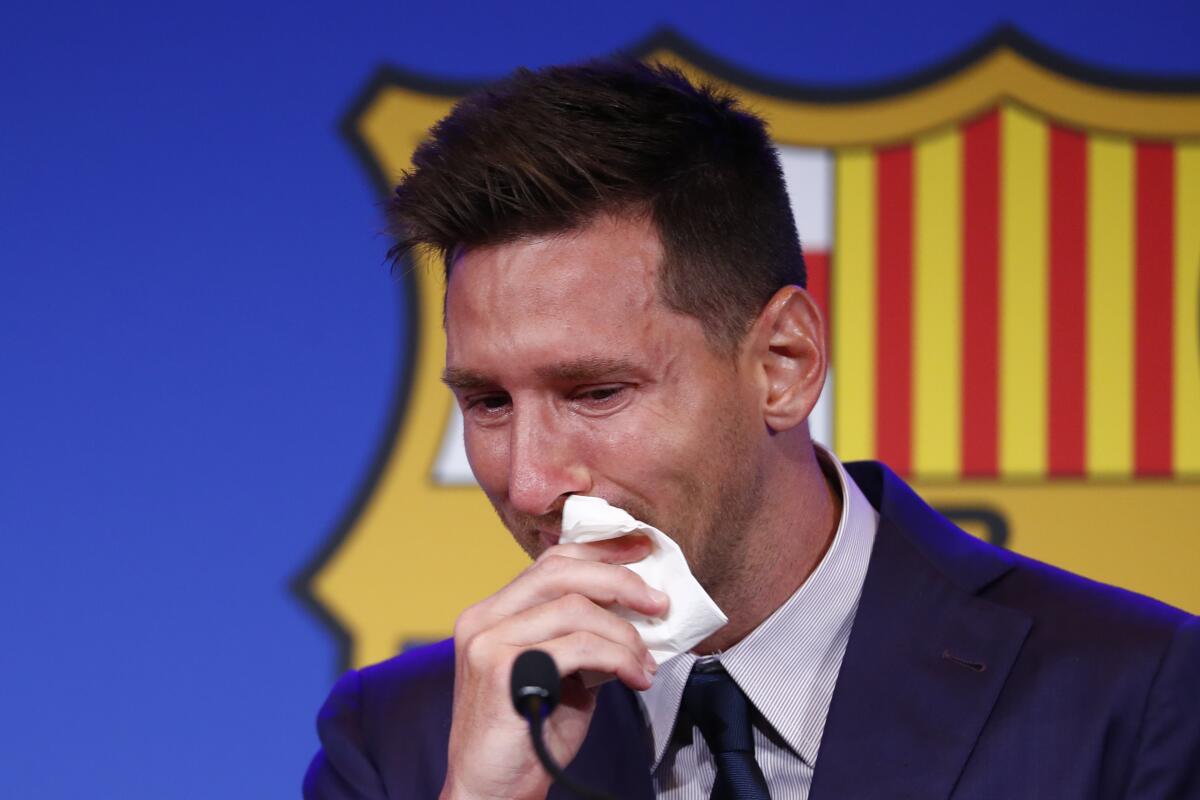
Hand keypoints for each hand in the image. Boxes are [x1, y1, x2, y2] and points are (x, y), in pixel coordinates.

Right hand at [438, 535, 668, 799]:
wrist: (492, 792)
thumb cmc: (528, 737)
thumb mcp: (561, 674)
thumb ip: (583, 637)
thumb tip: (636, 612)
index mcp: (492, 614)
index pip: (550, 562)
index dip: (600, 551)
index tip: (641, 551)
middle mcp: (483, 619)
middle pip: (561, 571)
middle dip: (620, 581)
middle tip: (658, 603)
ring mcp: (488, 642)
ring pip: (575, 608)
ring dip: (624, 634)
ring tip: (645, 662)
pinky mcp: (501, 670)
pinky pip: (577, 646)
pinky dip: (618, 657)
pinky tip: (635, 677)